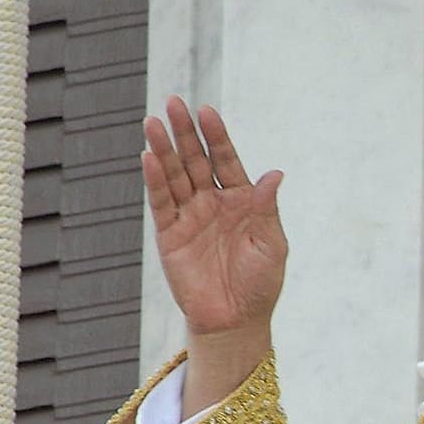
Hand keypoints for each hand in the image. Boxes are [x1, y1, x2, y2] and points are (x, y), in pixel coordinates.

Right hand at [141, 96, 286, 411]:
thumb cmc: (260, 284)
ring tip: (152, 122)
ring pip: (175, 176)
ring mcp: (190, 216)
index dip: (217, 137)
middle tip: (174, 103)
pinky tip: (148, 158)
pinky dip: (155, 181)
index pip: (227, 161)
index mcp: (243, 202)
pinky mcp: (170, 234)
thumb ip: (268, 208)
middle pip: (196, 161)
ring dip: (164, 150)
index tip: (207, 112)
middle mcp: (214, 203)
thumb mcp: (272, 244)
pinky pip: (161, 202)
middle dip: (185, 133)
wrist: (236, 320)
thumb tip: (275, 173)